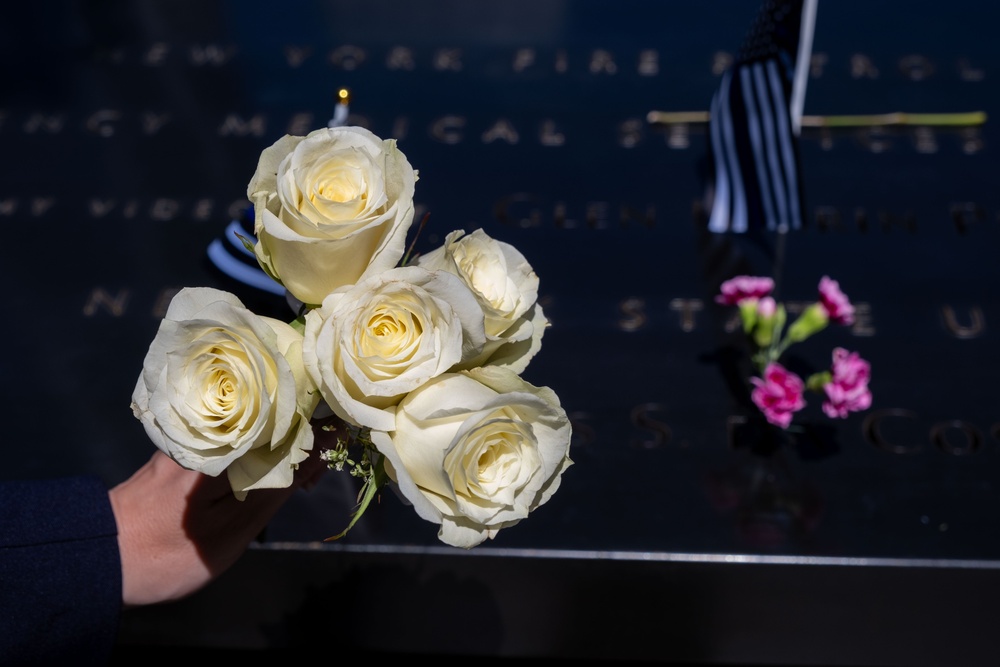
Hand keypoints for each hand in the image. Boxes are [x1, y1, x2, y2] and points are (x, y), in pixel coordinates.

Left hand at [109, 425, 335, 606]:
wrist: (95, 560)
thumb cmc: (166, 554)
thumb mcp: (233, 529)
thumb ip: (277, 486)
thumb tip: (319, 450)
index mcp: (220, 446)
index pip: (286, 417)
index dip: (318, 430)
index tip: (339, 446)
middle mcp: (205, 430)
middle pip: (271, 417)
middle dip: (303, 438)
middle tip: (316, 475)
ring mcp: (190, 438)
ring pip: (253, 428)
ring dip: (280, 447)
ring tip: (297, 479)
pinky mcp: (181, 449)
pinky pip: (232, 439)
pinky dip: (255, 454)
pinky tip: (264, 477)